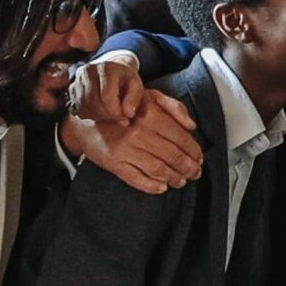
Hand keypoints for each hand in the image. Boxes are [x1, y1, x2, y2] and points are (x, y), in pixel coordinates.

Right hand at [62, 74, 201, 194]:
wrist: (86, 120)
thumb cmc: (123, 108)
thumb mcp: (148, 97)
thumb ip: (173, 108)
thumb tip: (192, 126)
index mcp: (149, 115)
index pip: (180, 137)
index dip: (193, 151)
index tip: (200, 158)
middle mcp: (138, 133)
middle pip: (172, 156)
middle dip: (188, 167)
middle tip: (195, 173)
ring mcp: (125, 150)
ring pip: (158, 169)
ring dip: (174, 178)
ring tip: (182, 181)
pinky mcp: (114, 163)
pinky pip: (136, 179)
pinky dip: (152, 186)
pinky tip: (162, 188)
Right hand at [69, 53, 151, 124]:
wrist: (112, 72)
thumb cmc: (125, 80)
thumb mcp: (136, 85)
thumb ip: (134, 98)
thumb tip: (128, 113)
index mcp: (106, 68)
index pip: (106, 95)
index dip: (116, 112)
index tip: (125, 119)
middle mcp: (88, 71)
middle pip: (93, 102)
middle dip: (107, 116)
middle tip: (118, 119)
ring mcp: (77, 80)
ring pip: (84, 107)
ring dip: (98, 117)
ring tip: (110, 116)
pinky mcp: (72, 89)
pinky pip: (78, 108)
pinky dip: (89, 115)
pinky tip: (100, 114)